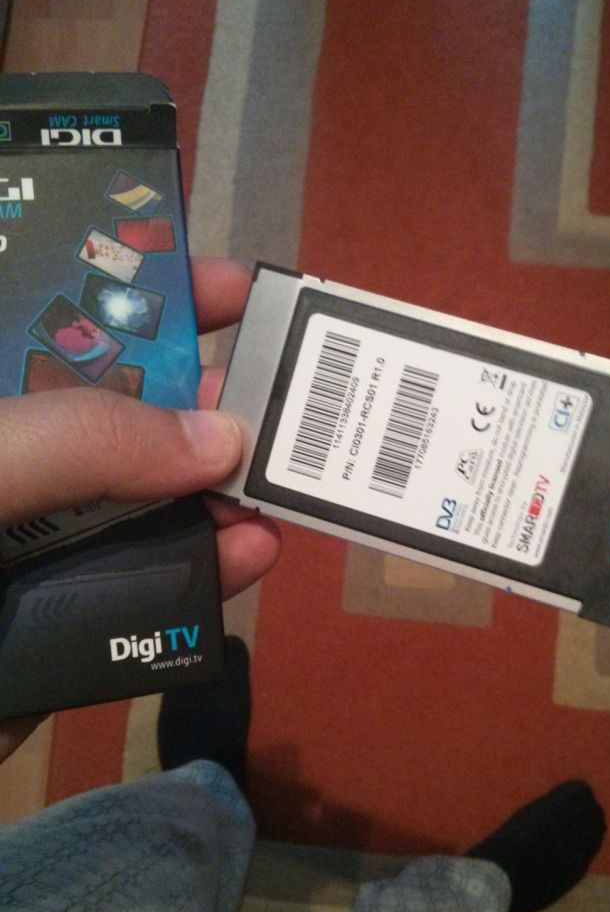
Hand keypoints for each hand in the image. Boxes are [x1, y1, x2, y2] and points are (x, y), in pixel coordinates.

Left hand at [0, 256, 280, 761]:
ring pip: (134, 504)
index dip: (128, 293)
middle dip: (192, 398)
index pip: (41, 319)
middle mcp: (5, 468)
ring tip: (280, 479)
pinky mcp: (48, 626)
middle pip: (104, 410)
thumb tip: (217, 438)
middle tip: (276, 388)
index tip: (219, 285)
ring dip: (210, 489)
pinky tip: (252, 553)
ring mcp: (24, 549)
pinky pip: (139, 589)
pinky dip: (202, 571)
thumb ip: (72, 443)